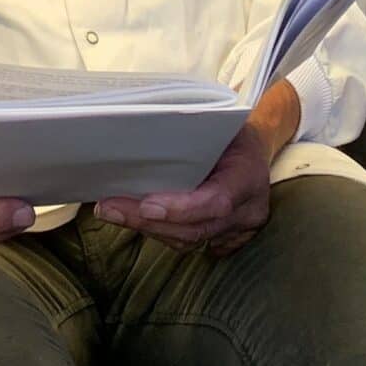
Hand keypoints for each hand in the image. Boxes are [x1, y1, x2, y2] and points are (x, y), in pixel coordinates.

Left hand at [94, 82, 297, 259]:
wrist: (256, 147)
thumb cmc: (229, 129)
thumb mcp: (216, 122)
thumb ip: (189, 136)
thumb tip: (137, 138)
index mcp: (249, 174)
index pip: (217, 201)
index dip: (181, 209)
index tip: (146, 205)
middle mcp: (250, 208)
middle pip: (196, 228)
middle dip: (148, 222)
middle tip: (109, 208)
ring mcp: (242, 228)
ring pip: (190, 241)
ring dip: (149, 228)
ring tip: (114, 212)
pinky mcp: (230, 239)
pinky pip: (191, 243)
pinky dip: (162, 231)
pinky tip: (138, 219)